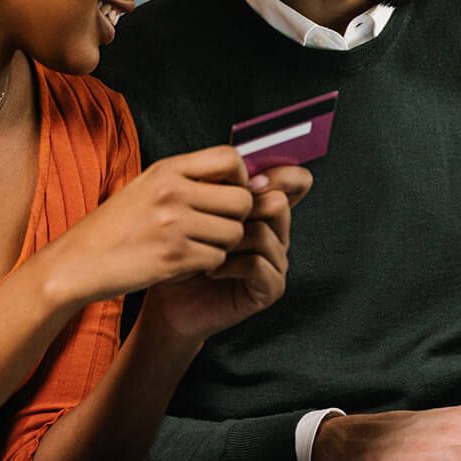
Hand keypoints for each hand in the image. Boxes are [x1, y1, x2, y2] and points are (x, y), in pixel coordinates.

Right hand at [37, 146, 256, 309]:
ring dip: (223, 244)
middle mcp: (172, 192)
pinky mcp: (173, 257)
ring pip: (234, 233)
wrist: (77, 262)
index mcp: (167, 170)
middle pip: (242, 200)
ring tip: (198, 246)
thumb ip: (190, 180)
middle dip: (237, 218)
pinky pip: (217, 259)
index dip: (242, 178)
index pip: (231, 159)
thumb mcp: (147, 188)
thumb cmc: (115, 227)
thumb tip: (248, 181)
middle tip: (217, 227)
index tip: (231, 194)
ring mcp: (173, 225)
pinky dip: (207, 265)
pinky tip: (186, 262)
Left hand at [141, 164, 312, 343]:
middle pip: (277, 202)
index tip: (249, 180)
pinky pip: (259, 264)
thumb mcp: (196, 210)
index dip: (282, 175)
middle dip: (241, 210)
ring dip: (229, 241)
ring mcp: (276, 262)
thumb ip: (220, 185)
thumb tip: (239, 160)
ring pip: (265, 233)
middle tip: (210, 222)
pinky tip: (211, 270)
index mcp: (264, 210)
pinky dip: (231, 265)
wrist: (167, 299)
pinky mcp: (269, 289)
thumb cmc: (179, 252)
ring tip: (206, 250)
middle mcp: (276, 234)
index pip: (294, 182)